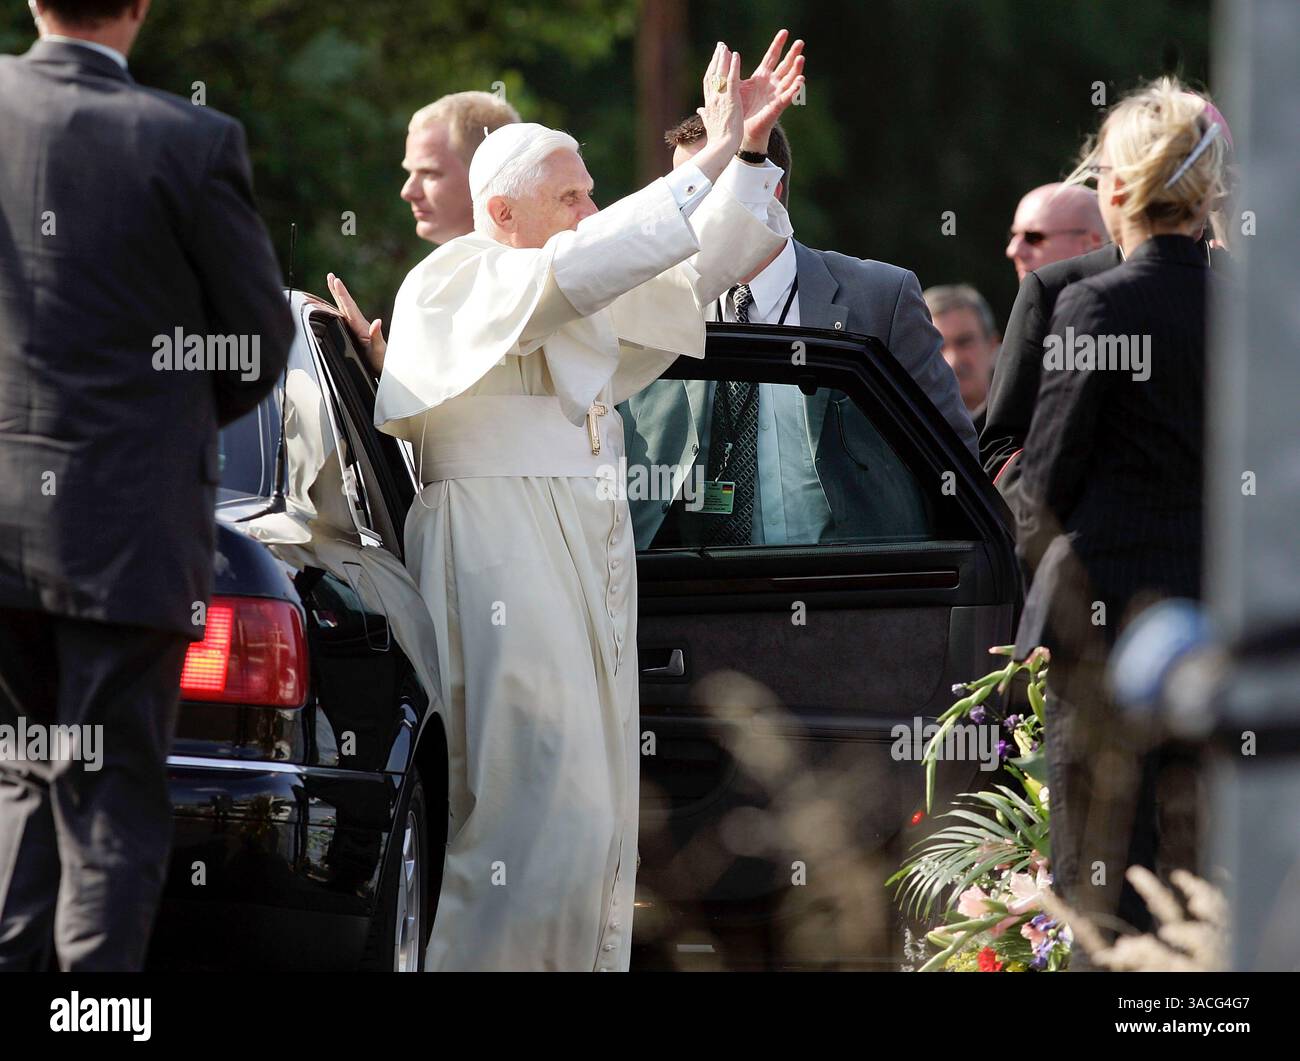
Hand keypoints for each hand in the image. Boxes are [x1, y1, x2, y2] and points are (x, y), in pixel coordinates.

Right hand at [327, 272, 385, 374]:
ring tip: (331, 285)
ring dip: (336, 298)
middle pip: (345, 305)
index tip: (336, 280)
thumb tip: (377, 321)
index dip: (342, 294)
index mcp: (361, 327)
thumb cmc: (382, 362)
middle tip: (330, 275)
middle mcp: (358, 325)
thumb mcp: (380, 350)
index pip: (350, 307)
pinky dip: (335, 311)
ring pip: (343, 310)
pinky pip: (342, 320)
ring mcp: (356, 329)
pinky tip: (330, 308)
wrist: (386, 370)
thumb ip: (377, 336)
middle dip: (337, 291)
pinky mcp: (354, 335)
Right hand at [691, 42, 743, 181]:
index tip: (714, 60)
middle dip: (716, 59)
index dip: (711, 70)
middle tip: (720, 46)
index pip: (708, 83)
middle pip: (712, 74)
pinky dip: (733, 66)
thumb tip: (700, 110)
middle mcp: (712, 99)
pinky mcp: (730, 100)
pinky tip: (736, 55)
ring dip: (723, 58)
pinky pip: (732, 79)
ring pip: (720, 73)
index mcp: (708, 104)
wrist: (721, 148)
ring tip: (726, 47)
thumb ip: (705, 114)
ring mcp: (720, 98)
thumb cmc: (717, 141)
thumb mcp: (709, 125)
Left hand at [737, 29, 804, 153]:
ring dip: (796, 69)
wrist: (741, 130)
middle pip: (785, 65)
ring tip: (801, 58)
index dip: (778, 44)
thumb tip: (726, 55)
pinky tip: (800, 81)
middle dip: (793, 53)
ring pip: (790, 79)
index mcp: (762, 77)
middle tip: (800, 41)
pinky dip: (795, 89)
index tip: (784, 31)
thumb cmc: (740, 109)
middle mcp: (772, 84)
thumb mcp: (734, 86)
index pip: (772, 56)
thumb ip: (732, 72)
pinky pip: (788, 96)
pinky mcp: (777, 106)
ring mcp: (776, 94)